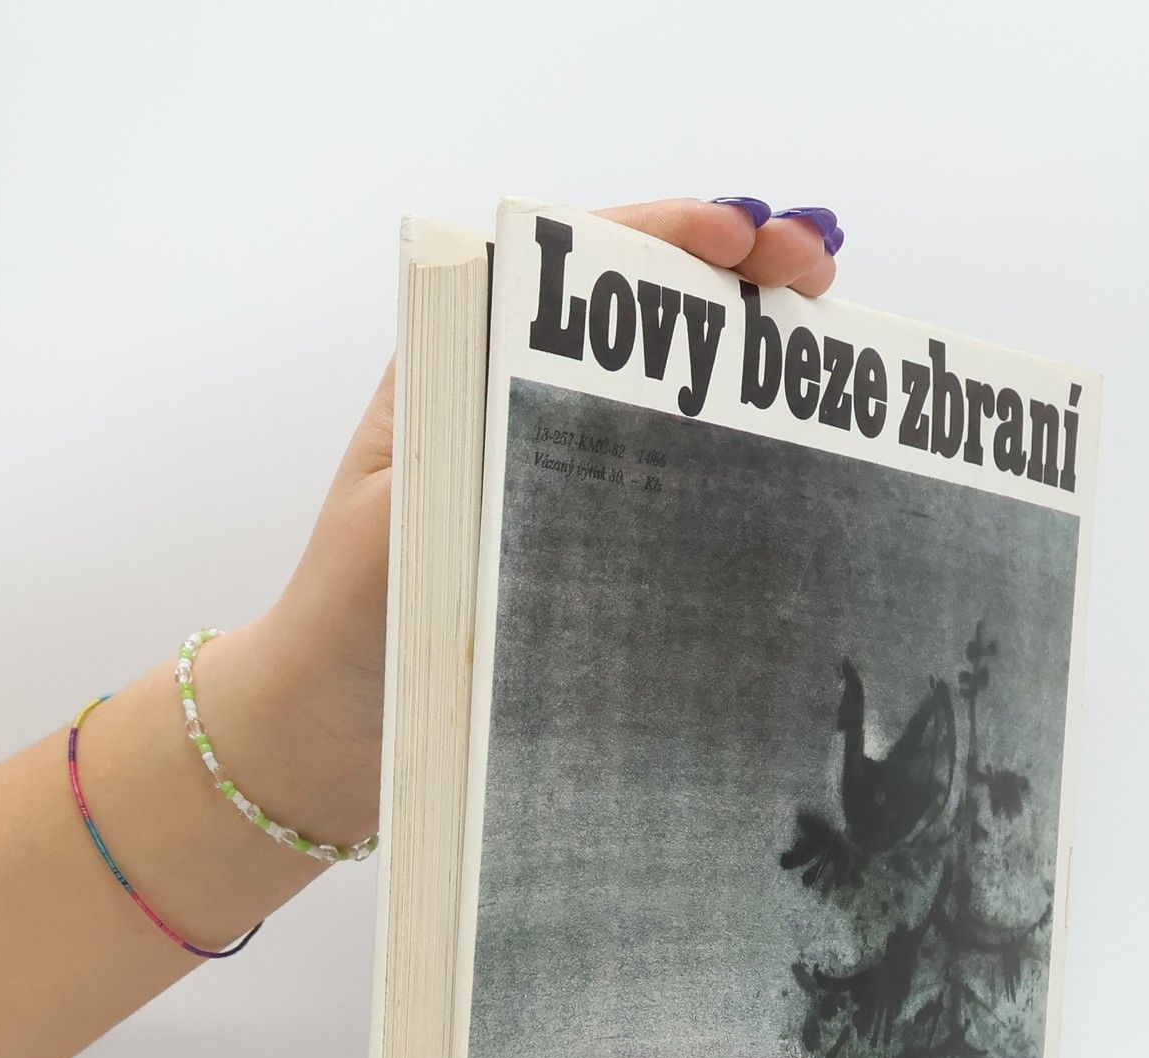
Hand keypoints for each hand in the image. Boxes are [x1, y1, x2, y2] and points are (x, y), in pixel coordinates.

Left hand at [228, 198, 844, 844]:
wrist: (327, 731)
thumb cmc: (348, 623)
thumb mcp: (410, 519)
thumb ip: (477, 450)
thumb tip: (604, 393)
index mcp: (459, 364)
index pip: (574, 260)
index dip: (670, 234)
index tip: (747, 237)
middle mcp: (511, 398)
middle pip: (636, 306)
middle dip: (731, 275)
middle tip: (818, 269)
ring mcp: (550, 467)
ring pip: (659, 384)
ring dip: (739, 356)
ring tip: (820, 346)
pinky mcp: (574, 535)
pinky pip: (661, 472)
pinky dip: (725, 448)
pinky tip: (789, 453)